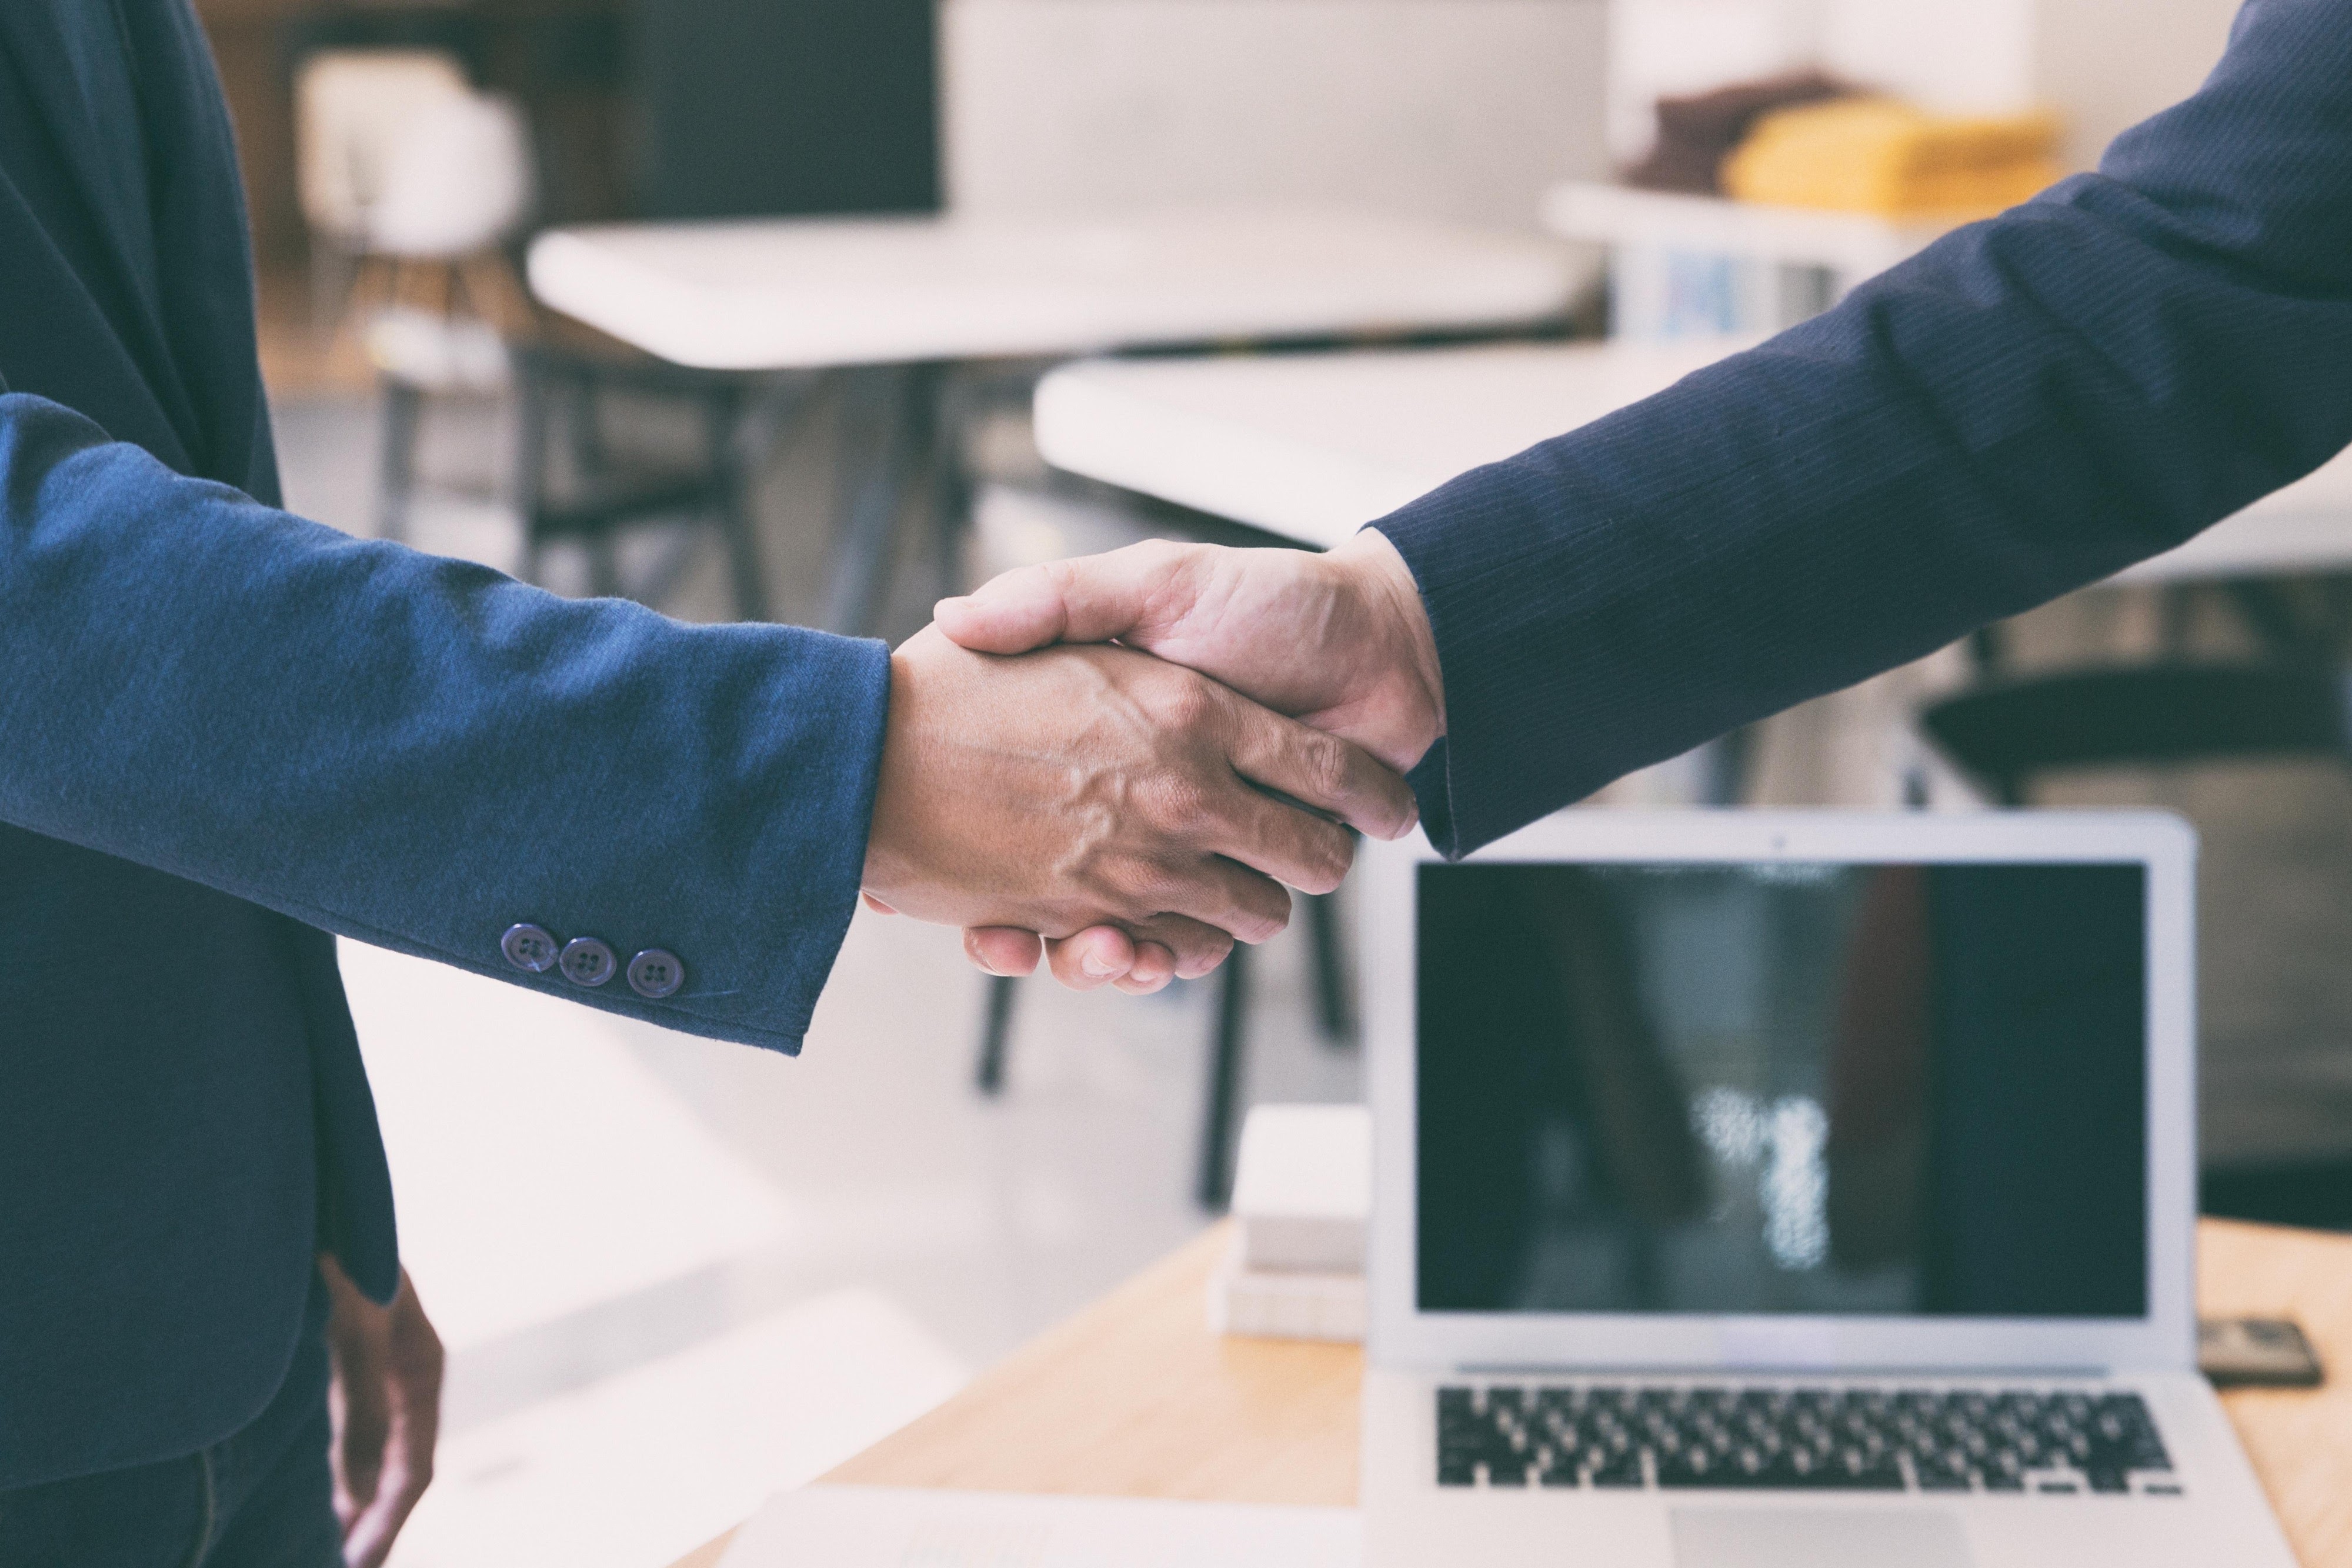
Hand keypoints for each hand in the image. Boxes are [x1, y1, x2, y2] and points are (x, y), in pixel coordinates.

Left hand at [323, 1259, 442, 1567]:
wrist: (322, 1198)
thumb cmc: (342, 1260)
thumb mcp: (351, 1340)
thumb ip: (357, 1418)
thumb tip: (355, 1499)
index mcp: (423, 1371)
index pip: (413, 1468)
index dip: (387, 1524)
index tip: (355, 1567)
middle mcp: (407, 1371)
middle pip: (400, 1464)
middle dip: (377, 1521)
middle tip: (345, 1566)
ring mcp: (383, 1362)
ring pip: (377, 1448)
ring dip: (359, 1498)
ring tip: (334, 1543)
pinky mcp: (351, 1351)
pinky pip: (355, 1426)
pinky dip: (342, 1466)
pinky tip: (321, 1486)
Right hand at [931, 530, 1443, 984]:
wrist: (1382, 646)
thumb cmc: (1267, 603)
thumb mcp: (1151, 581)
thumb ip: (1063, 595)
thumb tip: (954, 617)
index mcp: (1114, 743)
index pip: (1009, 815)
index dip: (979, 863)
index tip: (951, 890)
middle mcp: (1149, 802)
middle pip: (1066, 891)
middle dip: (1049, 925)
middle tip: (1027, 933)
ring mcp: (1194, 843)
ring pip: (1122, 933)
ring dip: (1104, 955)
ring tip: (1096, 945)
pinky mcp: (1244, 875)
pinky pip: (1187, 944)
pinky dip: (1158, 962)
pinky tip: (1140, 953)